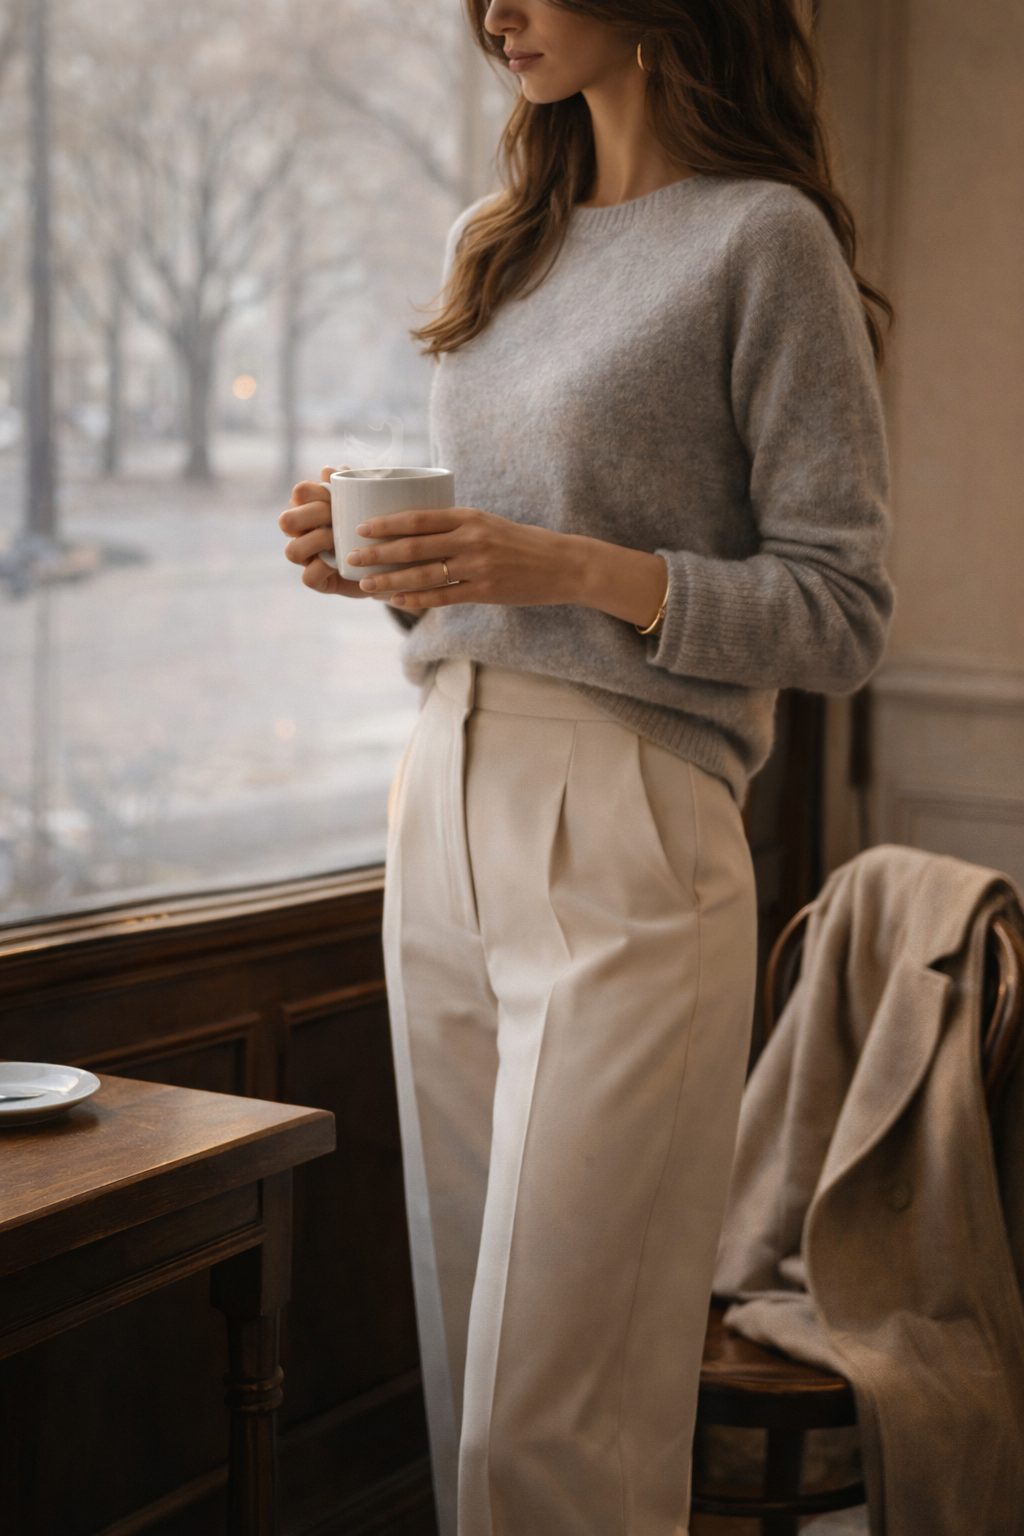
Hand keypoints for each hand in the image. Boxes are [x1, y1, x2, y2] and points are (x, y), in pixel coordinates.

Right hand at [278, 465, 370, 597]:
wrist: (394, 564)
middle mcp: (303, 532)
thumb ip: (351, 485)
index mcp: (312, 507)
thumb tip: (327, 470)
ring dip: (316, 541)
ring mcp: (308, 558)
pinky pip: (308, 577)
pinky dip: (323, 568)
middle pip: (287, 520)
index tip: (331, 492)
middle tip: (335, 515)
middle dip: (312, 514)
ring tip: (337, 539)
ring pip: (292, 550)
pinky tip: (340, 562)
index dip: (310, 491)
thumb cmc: (376, 527)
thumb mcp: (368, 503)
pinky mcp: (317, 581)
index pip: (298, 493)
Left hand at [344, 504, 581, 611]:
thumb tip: (415, 528)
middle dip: (377, 553)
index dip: (386, 524)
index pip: (418, 518)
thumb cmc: (521, 542)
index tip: (360, 528)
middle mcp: (470, 539)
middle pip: (413, 546)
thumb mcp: (487, 523)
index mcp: (468, 517)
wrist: (562, 564)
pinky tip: (397, 601)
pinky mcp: (485, 592)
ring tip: (366, 585)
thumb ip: (455, 526)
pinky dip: (416, 599)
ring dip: (390, 580)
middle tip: (351, 557)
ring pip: (423, 574)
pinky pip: (442, 597)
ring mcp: (477, 567)